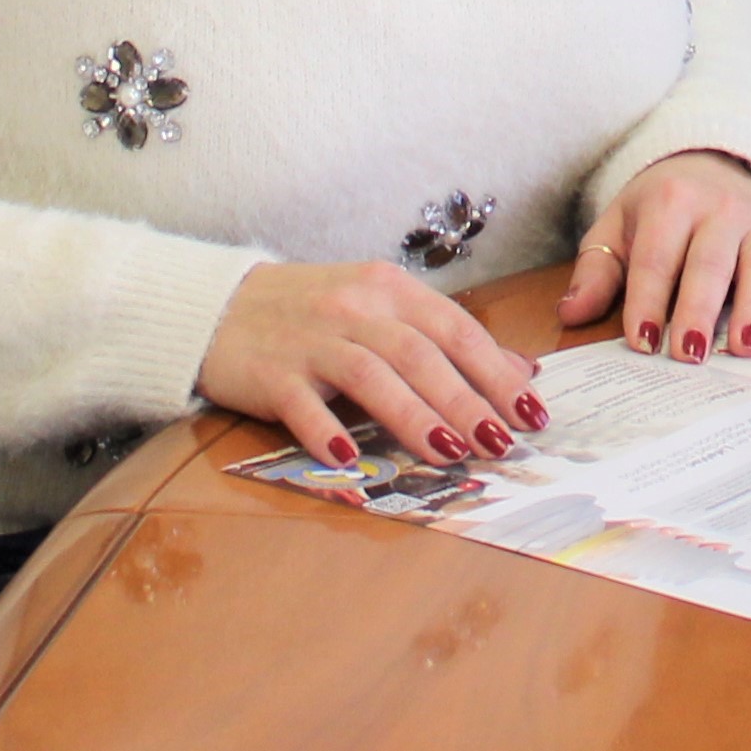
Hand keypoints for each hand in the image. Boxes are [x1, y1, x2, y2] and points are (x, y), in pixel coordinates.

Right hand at [204, 259, 542, 470]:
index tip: (532, 411)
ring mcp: (310, 340)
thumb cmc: (311, 312)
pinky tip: (350, 461)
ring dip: (414, 418)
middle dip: (466, 401)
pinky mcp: (270, 374)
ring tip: (450, 454)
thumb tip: (518, 370)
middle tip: (500, 442)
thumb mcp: (380, 308)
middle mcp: (354, 309)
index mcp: (388, 289)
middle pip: (420, 355)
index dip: (497, 371)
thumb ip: (443, 337)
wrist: (217, 306)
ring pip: (372, 377)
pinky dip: (327, 433)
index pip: (456, 329)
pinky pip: (303, 407)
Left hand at [558, 153, 750, 359]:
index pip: (656, 257)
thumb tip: (572, 313)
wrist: (713, 161)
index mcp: (670, 201)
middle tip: (689, 355)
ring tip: (746, 348)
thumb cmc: (660, 208)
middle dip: (699, 310)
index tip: (642, 343)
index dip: (648, 301)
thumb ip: (597, 270)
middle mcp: (720, 209)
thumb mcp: (618, 225)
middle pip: (709, 264)